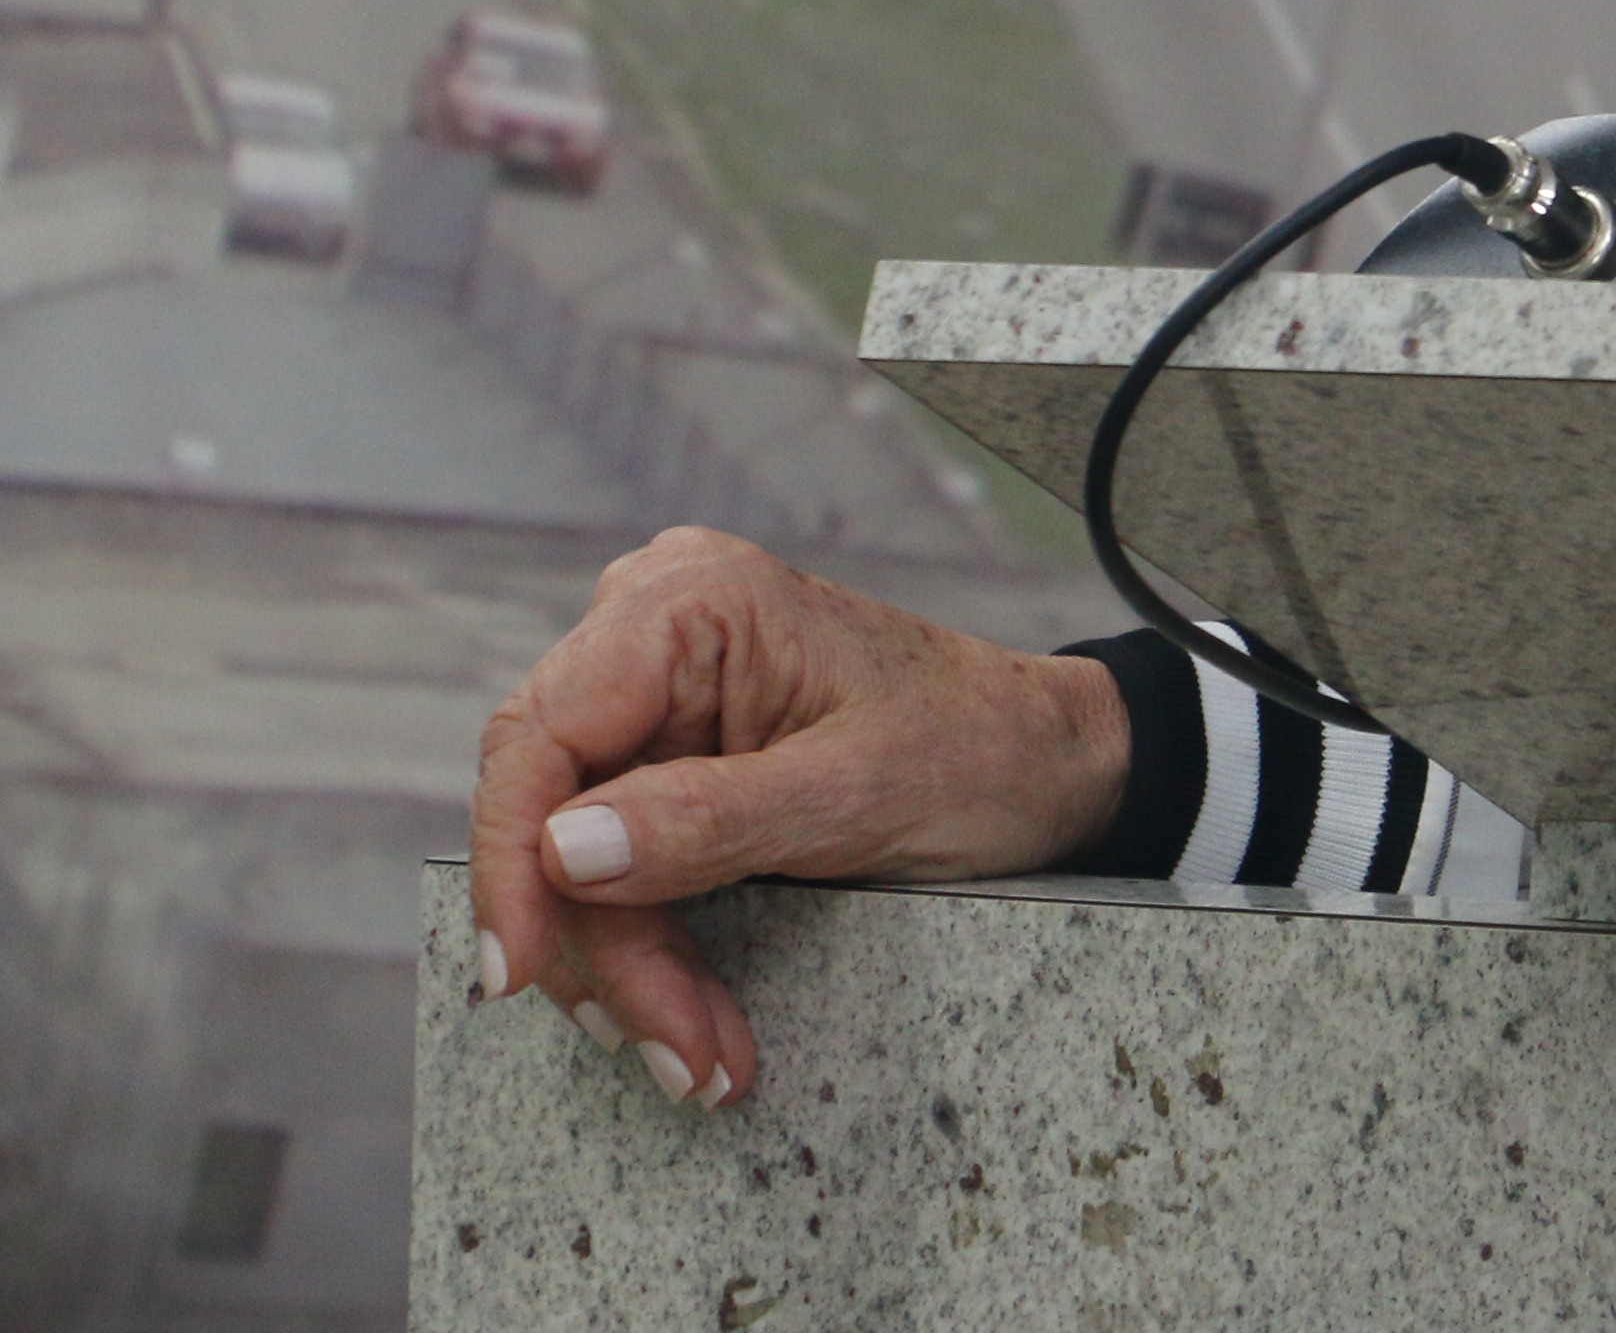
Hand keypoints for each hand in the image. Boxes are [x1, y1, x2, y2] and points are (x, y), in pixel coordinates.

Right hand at [466, 528, 1130, 1106]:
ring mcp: (663, 701)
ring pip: (582, 865)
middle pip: (554, 815)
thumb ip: (709, 820)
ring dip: (636, 974)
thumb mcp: (856, 793)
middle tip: (677, 1053)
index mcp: (692, 602)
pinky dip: (658, 955)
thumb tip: (564, 852)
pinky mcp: (677, 765)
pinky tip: (698, 1025)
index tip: (518, 974)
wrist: (1055, 766)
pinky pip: (625, 872)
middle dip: (605, 949)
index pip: (541, 735)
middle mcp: (656, 635)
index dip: (513, 863)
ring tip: (704, 1061)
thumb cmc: (982, 750)